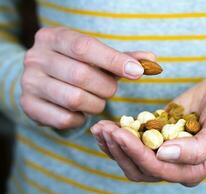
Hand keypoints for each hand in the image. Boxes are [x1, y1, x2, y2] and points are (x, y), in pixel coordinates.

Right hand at [21, 27, 154, 128]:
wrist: (42, 79)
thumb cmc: (76, 65)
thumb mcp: (95, 57)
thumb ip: (122, 59)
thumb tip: (152, 61)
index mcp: (54, 37)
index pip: (85, 47)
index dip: (114, 60)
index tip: (138, 72)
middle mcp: (36, 57)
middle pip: (82, 75)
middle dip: (106, 87)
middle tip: (110, 89)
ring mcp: (29, 82)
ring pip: (75, 99)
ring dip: (96, 104)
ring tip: (97, 100)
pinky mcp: (28, 106)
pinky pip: (65, 119)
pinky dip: (80, 119)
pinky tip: (80, 112)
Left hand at [91, 78, 205, 185]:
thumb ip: (197, 149)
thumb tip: (165, 156)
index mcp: (192, 170)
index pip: (158, 169)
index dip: (137, 154)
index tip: (120, 133)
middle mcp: (175, 165)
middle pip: (140, 168)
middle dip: (120, 150)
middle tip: (105, 129)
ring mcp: (165, 152)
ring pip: (132, 158)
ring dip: (115, 145)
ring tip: (100, 128)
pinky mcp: (157, 137)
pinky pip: (134, 143)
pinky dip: (119, 137)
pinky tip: (106, 127)